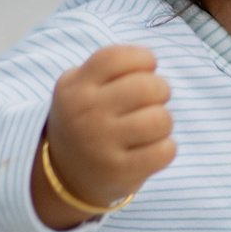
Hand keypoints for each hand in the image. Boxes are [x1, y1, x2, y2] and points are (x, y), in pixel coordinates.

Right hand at [34, 44, 175, 229]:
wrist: (65, 173)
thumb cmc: (87, 119)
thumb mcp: (81, 86)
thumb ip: (111, 68)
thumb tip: (150, 64)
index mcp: (76, 87)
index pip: (119, 58)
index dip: (144, 59)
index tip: (146, 70)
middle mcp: (86, 113)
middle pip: (148, 86)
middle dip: (161, 90)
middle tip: (153, 101)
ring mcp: (101, 144)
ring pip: (161, 119)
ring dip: (164, 122)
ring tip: (150, 127)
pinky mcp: (119, 171)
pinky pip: (165, 151)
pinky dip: (166, 148)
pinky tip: (152, 148)